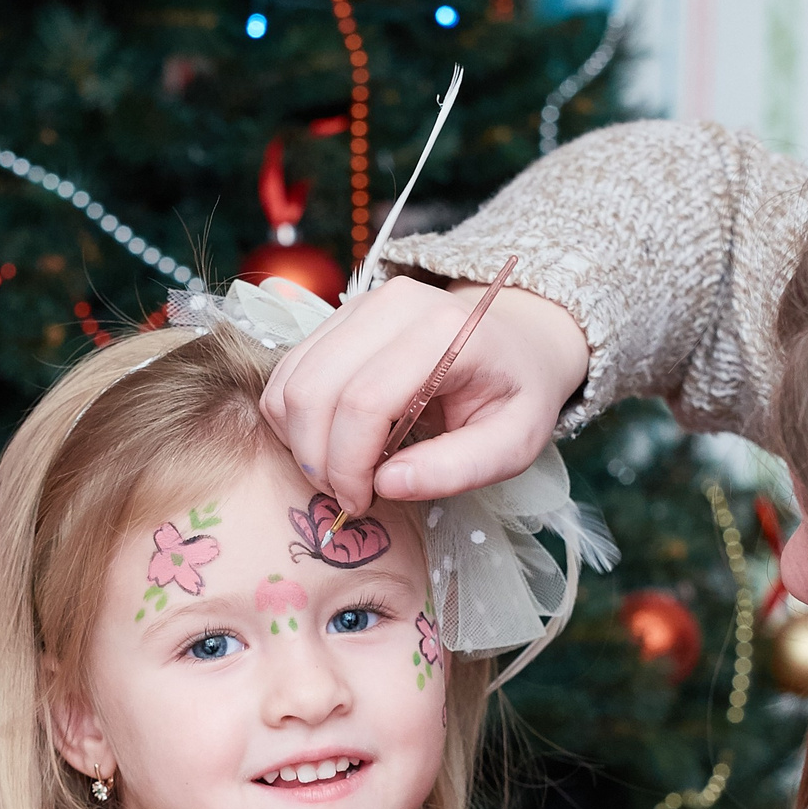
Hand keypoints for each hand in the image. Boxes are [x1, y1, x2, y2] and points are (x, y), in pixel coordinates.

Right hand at [260, 275, 590, 516]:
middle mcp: (394, 304)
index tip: (361, 503)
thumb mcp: (514, 444)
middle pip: (314, 390)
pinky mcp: (340, 317)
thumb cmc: (517, 395)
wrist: (519, 340)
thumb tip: (385, 485)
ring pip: (290, 381)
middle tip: (348, 495)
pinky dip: (295, 420)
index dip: (348, 465)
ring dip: (301, 441)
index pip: (364, 402)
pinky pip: (288, 373)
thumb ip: (458, 469)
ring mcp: (361, 305)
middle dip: (317, 459)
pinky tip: (332, 443)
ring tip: (342, 471)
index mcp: (444, 333)